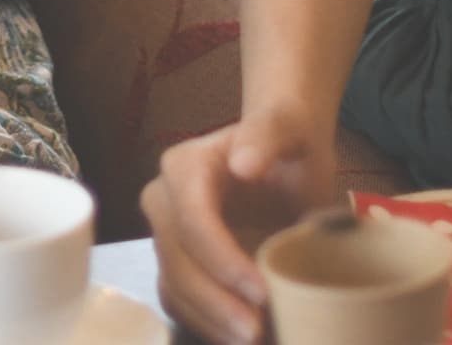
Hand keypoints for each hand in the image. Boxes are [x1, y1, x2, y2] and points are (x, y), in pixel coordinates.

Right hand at [141, 111, 338, 344]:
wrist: (284, 157)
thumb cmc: (287, 141)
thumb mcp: (286, 127)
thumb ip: (266, 134)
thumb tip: (243, 164)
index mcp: (184, 167)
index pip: (192, 220)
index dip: (221, 260)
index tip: (262, 291)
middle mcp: (163, 201)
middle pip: (177, 260)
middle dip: (215, 301)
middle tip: (259, 332)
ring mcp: (166, 236)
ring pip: (173, 287)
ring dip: (210, 321)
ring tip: (255, 341)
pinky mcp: (178, 264)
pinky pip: (180, 302)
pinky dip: (208, 325)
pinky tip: (240, 339)